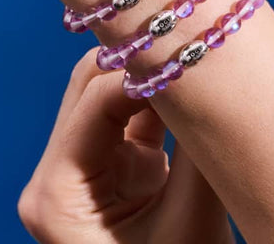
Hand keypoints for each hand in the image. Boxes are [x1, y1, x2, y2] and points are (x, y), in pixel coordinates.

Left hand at [18, 47, 234, 243]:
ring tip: (193, 63)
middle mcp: (59, 175)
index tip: (187, 55)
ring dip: (151, 80)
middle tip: (188, 48)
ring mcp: (85, 170)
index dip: (139, 74)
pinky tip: (192, 89)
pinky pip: (132, 118)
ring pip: (110, 95)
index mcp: (54, 194)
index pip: (93, 105)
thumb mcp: (190, 228)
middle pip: (90, 89)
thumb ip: (201, 154)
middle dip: (139, 65)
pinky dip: (163, 103)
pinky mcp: (115, 170)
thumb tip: (219, 80)